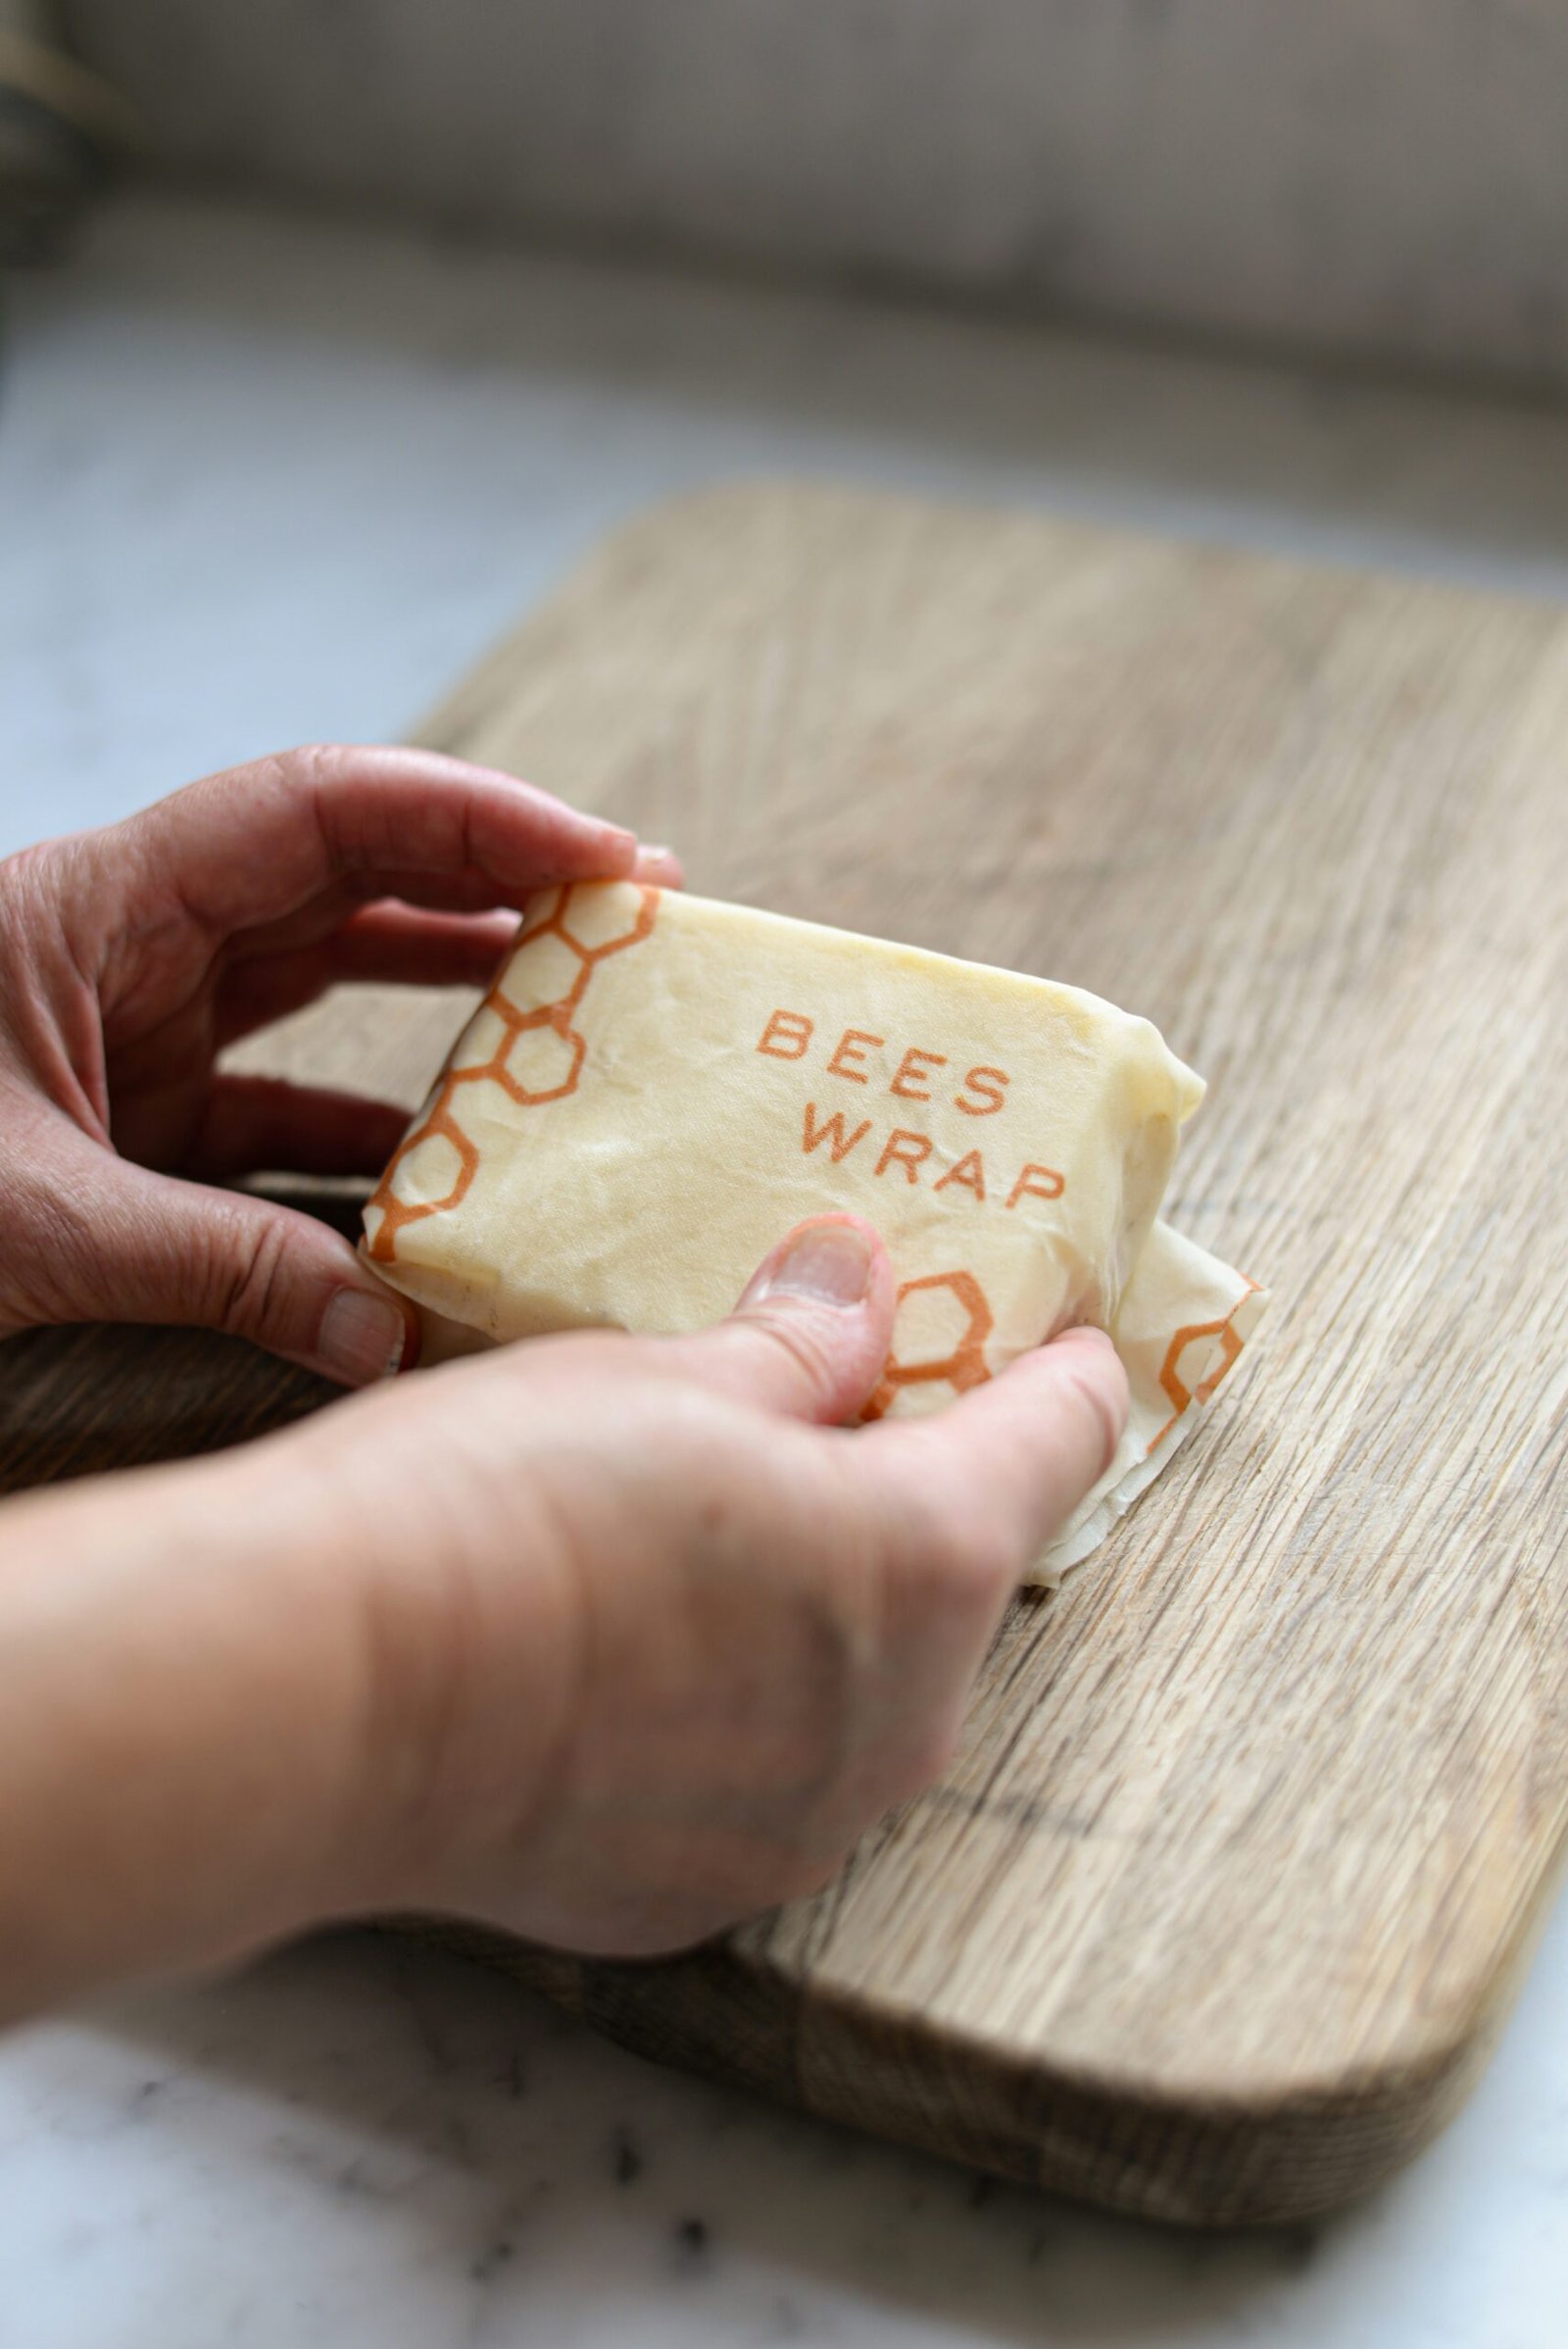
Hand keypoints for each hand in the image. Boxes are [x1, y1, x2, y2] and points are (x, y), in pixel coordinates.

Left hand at [0, 744, 676, 1383]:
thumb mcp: (28, 1223)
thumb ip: (221, 1271)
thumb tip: (396, 1341)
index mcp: (93, 904)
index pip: (323, 810)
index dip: (476, 817)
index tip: (608, 863)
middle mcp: (127, 942)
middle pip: (347, 871)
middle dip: (494, 885)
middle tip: (637, 922)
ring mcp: (131, 1024)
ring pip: (325, 976)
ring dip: (450, 996)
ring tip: (582, 1024)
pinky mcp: (128, 1111)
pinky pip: (278, 1098)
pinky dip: (370, 1127)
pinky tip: (453, 1170)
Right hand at [0, 1217, 1126, 2012]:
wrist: (323, 1696)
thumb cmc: (507, 1504)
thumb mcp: (661, 1377)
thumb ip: (795, 1347)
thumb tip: (855, 1291)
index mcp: (930, 1558)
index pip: (1066, 1437)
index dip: (1064, 1366)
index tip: (1055, 1335)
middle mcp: (905, 1715)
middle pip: (956, 1570)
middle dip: (903, 1490)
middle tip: (816, 1415)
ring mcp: (807, 1824)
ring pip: (860, 1685)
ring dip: (814, 1611)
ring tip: (691, 1540)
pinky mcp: (700, 1892)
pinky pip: (761, 1778)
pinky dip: (725, 1714)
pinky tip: (622, 1659)